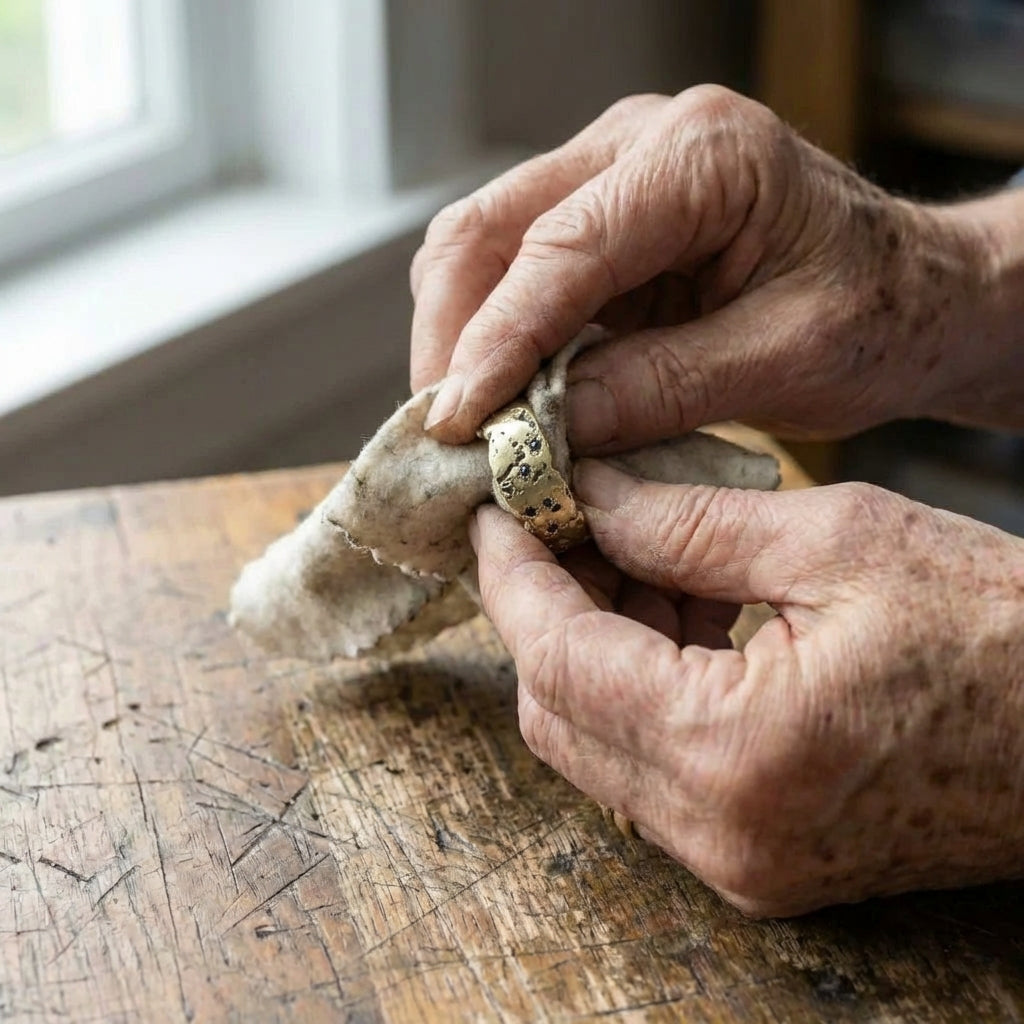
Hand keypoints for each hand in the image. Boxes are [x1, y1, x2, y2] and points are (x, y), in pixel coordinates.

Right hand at [412, 85, 1023, 447]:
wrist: (913, 291)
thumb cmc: (877, 314)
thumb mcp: (785, 360)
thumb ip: (660, 387)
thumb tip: (545, 430)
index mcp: (702, 156)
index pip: (560, 246)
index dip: (495, 341)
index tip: (455, 424)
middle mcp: (639, 142)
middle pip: (489, 229)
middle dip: (453, 338)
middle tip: (444, 437)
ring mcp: (611, 173)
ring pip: (483, 247)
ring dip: (460, 338)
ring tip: (466, 426)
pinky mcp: (600, 221)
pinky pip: (514, 272)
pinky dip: (493, 337)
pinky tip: (498, 398)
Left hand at [470, 465, 1023, 915]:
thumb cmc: (1003, 630)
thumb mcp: (840, 541)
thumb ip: (690, 524)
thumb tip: (589, 497)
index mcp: (736, 753)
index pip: (558, 658)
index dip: (513, 575)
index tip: (498, 510)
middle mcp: (721, 834)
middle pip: (559, 710)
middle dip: (544, 605)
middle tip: (561, 519)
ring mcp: (739, 861)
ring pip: (597, 740)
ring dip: (590, 640)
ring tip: (628, 550)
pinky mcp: (758, 857)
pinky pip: (650, 765)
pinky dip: (638, 682)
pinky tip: (671, 606)